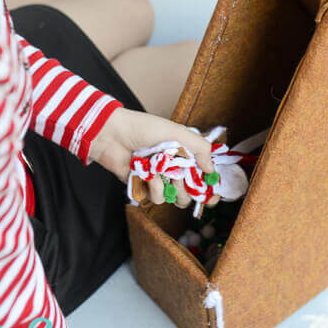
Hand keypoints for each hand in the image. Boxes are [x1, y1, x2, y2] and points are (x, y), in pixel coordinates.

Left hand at [88, 108, 220, 209]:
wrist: (114, 135)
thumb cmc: (145, 128)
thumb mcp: (177, 131)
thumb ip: (199, 148)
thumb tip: (210, 169)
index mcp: (184, 155)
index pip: (202, 176)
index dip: (209, 189)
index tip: (212, 195)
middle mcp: (173, 169)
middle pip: (191, 192)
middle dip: (189, 188)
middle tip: (181, 178)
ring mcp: (159, 180)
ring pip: (175, 199)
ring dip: (172, 187)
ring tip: (163, 172)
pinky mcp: (144, 188)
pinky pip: (156, 197)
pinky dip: (154, 185)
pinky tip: (148, 172)